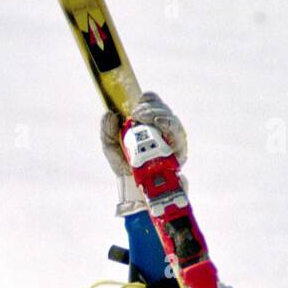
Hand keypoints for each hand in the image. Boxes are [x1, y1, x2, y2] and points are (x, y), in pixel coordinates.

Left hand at [99, 92, 187, 214]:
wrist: (135, 189)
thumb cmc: (126, 164)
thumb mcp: (111, 146)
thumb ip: (107, 130)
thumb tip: (109, 113)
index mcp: (150, 122)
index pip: (154, 102)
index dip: (148, 99)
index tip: (138, 102)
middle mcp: (164, 128)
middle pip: (162, 109)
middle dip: (148, 108)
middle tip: (136, 114)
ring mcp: (173, 139)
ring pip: (170, 119)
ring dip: (156, 114)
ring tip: (142, 117)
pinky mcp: (180, 151)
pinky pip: (177, 134)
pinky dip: (168, 126)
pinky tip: (159, 122)